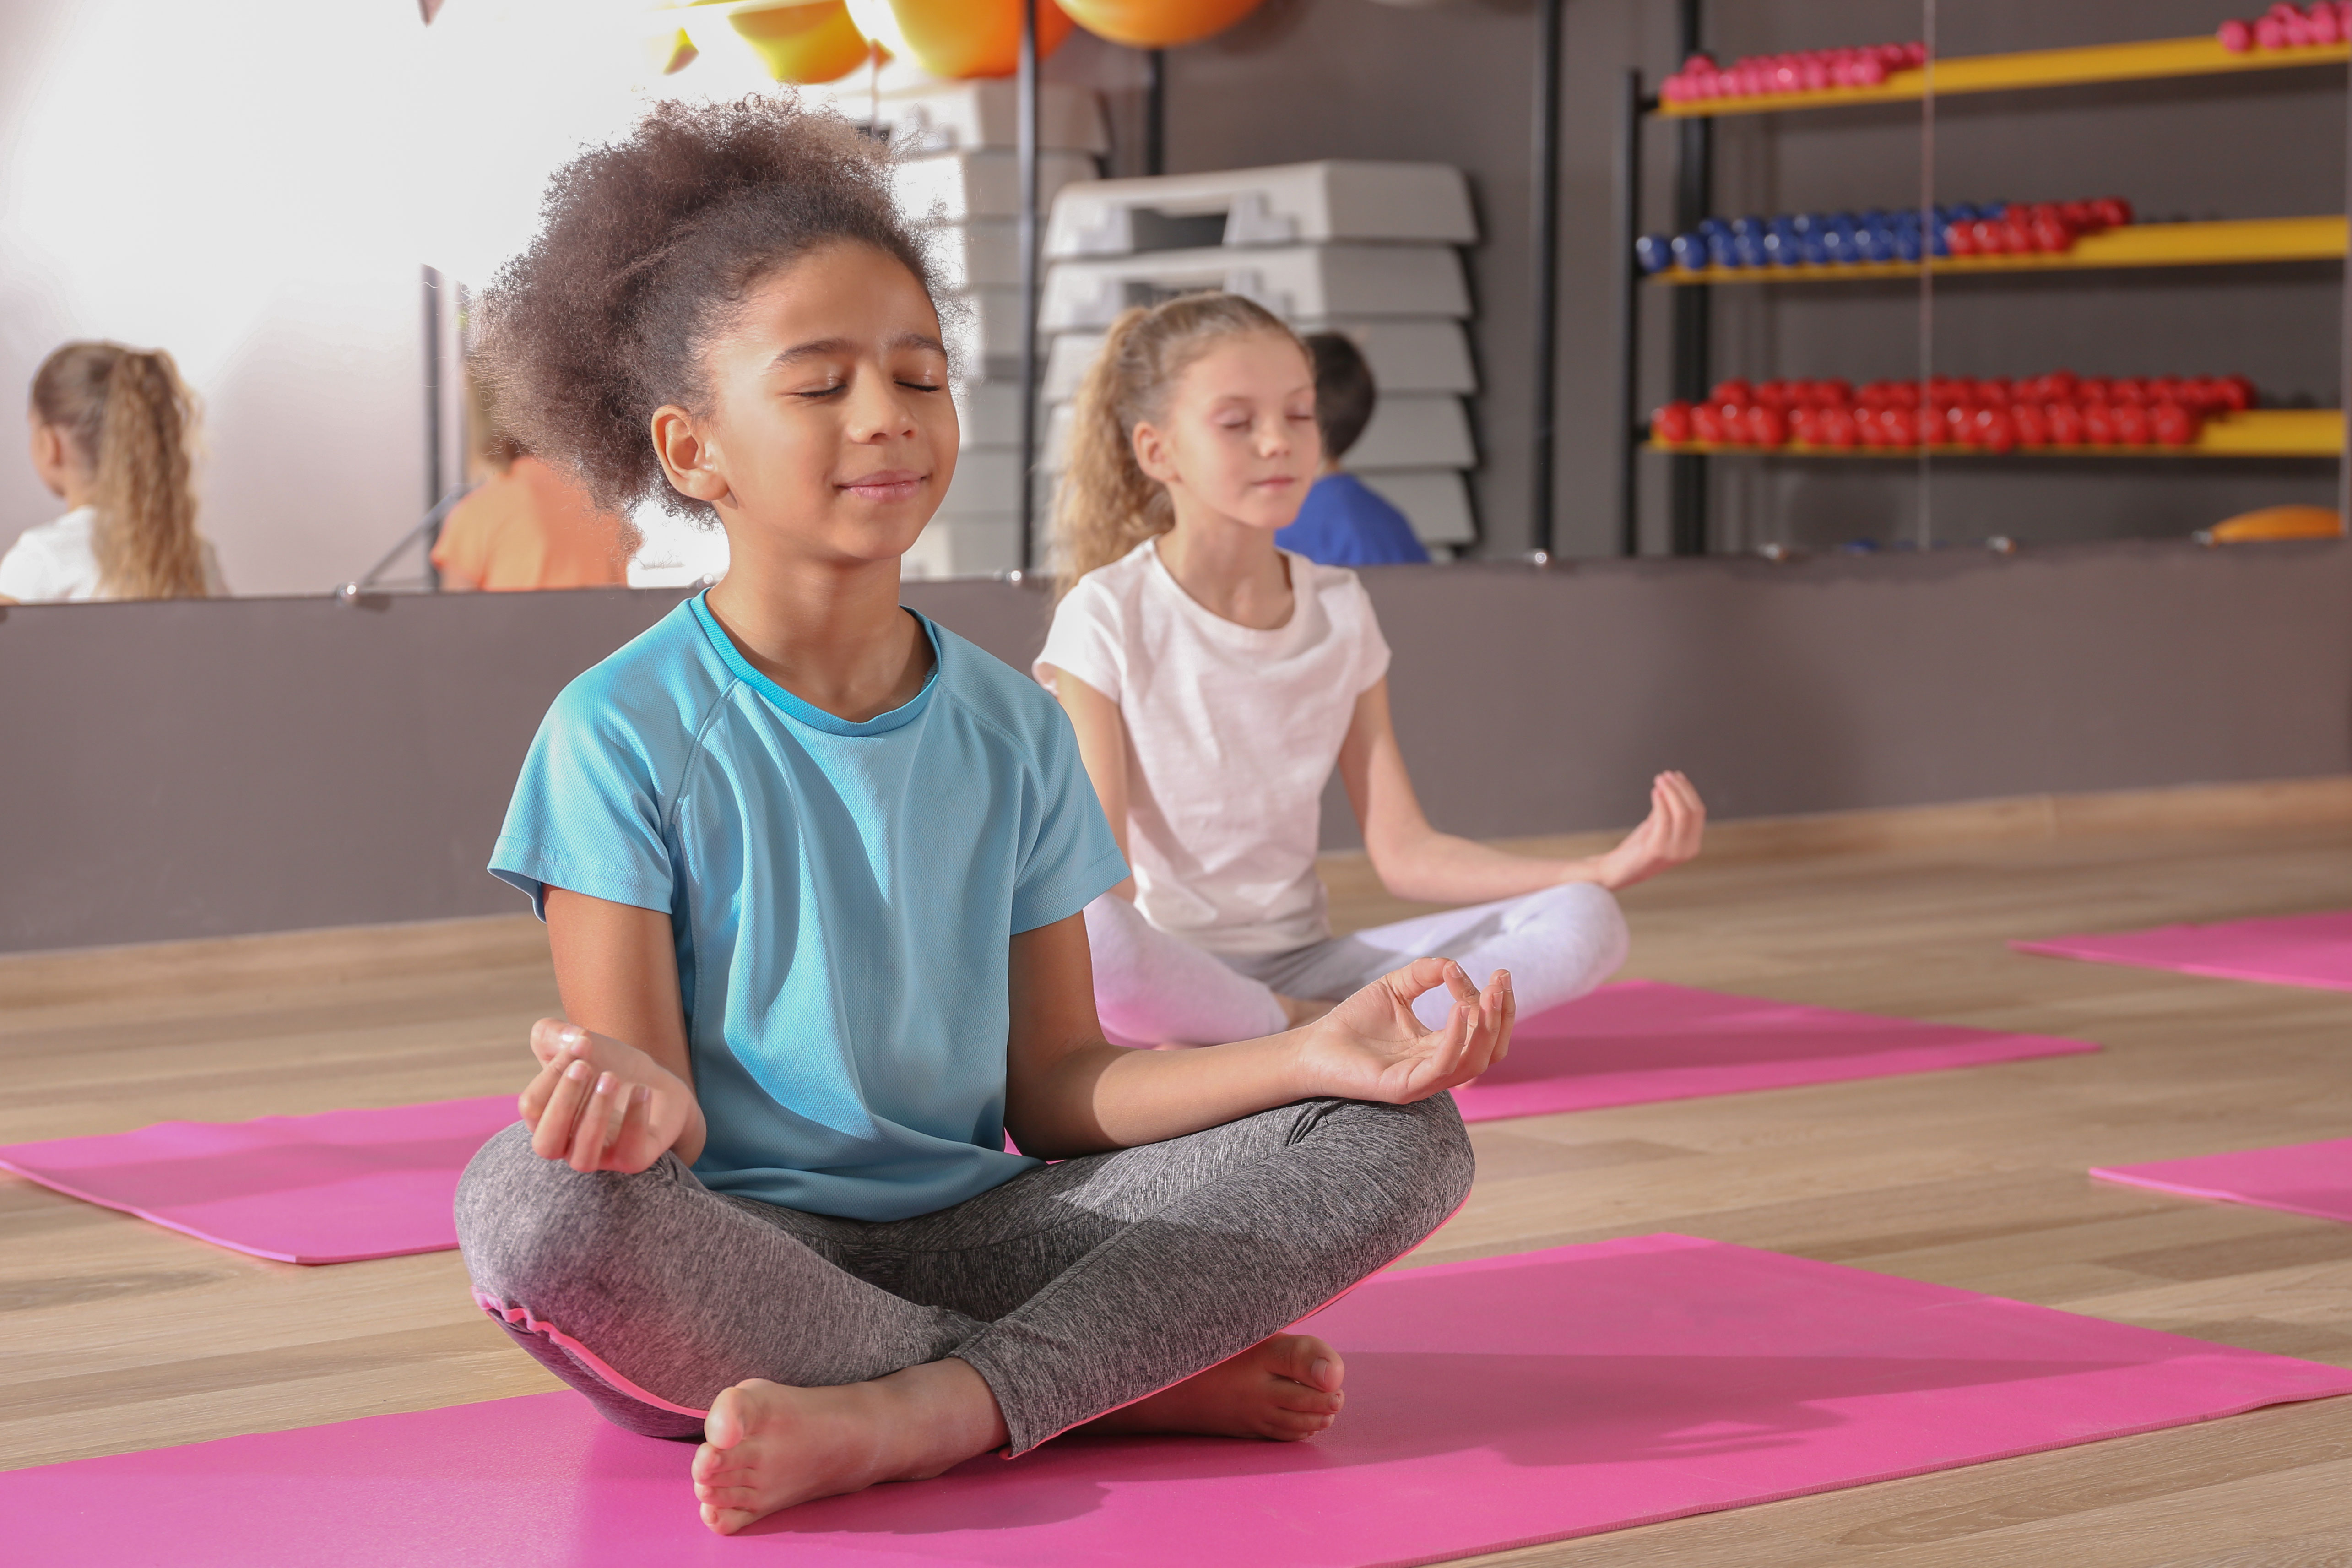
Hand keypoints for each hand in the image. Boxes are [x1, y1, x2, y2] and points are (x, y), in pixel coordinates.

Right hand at [518, 1019, 694, 1174]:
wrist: (656, 1084)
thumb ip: (553, 1034)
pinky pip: (629, 1155)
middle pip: (546, 1143)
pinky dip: (634, 1121)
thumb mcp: (580, 1043)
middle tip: (585, 1066)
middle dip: (563, 1103)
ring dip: (595, 1114)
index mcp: (546, 1119)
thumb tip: (558, 1034)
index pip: (532, 1107)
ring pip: (583, 1157)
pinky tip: (642, 1090)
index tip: (581, 1040)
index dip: (552, 1073)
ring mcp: (600, 1157)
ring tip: (612, 1077)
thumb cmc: (609, 1067)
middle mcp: (567, 1145)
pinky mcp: (633, 1159)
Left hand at [1291, 957, 1513, 1104]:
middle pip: (1491, 1051)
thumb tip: (1454, 965)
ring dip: (1488, 1028)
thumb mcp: (1395, 988)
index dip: (1494, 1003)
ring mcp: (1424, 1080)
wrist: (1313, 1047)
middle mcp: (1438, 1068)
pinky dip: (1456, 1038)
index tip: (1496, 974)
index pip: (1485, 1032)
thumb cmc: (1353, 1022)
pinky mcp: (1405, 1087)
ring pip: (1475, 1063)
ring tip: (1487, 995)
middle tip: (1503, 981)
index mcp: (1440, 1048)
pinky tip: (1459, 1009)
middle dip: (1503, 1015)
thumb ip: (1424, 974)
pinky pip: (1443, 1067)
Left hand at [1589, 771, 1705, 890]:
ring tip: (1660, 779)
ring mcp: (1674, 852)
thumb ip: (1667, 810)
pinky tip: (1655, 791)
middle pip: (1693, 810)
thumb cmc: (1637, 849)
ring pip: (1682, 813)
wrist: (1616, 871)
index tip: (1677, 776)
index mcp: (1692, 845)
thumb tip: (1672, 786)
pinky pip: (1664, 819)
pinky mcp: (1657, 850)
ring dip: (1671, 791)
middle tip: (1666, 775)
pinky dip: (1661, 801)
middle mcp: (1687, 850)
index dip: (1688, 791)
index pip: (1698, 811)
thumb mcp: (1657, 827)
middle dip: (1681, 788)